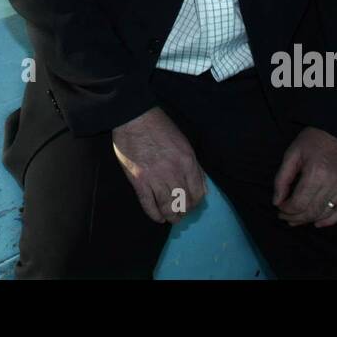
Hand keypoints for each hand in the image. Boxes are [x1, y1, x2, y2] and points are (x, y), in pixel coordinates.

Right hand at [112, 107, 206, 224]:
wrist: (134, 117)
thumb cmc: (159, 126)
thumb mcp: (184, 143)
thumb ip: (194, 166)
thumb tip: (202, 187)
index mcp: (187, 162)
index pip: (198, 193)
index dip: (196, 203)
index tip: (192, 203)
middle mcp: (174, 173)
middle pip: (184, 203)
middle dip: (184, 211)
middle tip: (181, 212)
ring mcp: (155, 178)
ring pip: (168, 207)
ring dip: (172, 216)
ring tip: (171, 218)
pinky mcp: (139, 181)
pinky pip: (149, 205)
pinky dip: (154, 215)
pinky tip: (158, 218)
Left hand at [273, 126, 336, 227]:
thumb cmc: (314, 139)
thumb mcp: (292, 154)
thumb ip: (282, 179)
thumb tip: (277, 202)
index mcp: (315, 174)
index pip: (299, 203)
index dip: (286, 210)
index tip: (279, 209)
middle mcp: (333, 183)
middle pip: (311, 211)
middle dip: (295, 218)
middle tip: (285, 217)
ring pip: (325, 214)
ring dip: (310, 220)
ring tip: (298, 220)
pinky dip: (330, 220)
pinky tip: (318, 223)